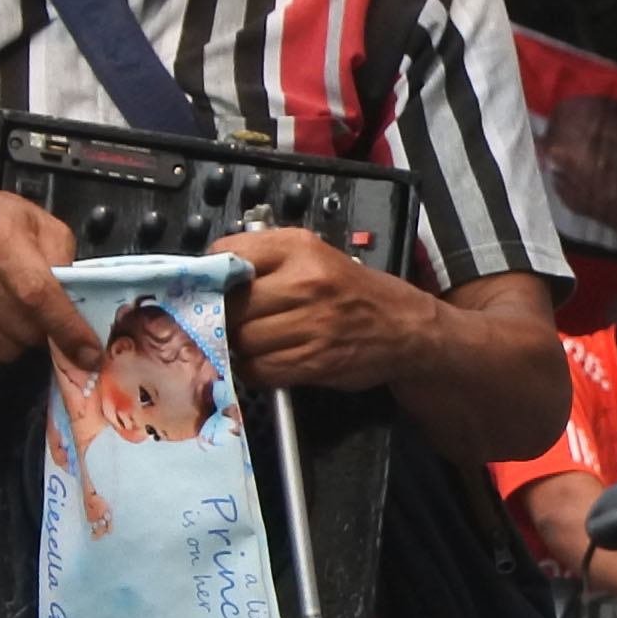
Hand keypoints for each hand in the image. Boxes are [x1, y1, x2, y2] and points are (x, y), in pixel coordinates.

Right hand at [0, 188, 95, 374]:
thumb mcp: (39, 224)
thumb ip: (65, 261)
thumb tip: (80, 312)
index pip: (38, 295)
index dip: (67, 329)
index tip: (89, 353)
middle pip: (23, 330)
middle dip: (41, 330)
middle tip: (35, 308)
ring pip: (2, 350)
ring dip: (16, 340)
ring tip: (8, 310)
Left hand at [221, 224, 435, 393]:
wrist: (406, 329)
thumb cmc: (354, 292)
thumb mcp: (314, 256)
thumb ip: (265, 259)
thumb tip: (210, 276)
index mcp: (300, 248)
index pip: (228, 255)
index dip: (214, 275)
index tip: (215, 287)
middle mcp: (305, 282)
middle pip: (231, 305)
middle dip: (225, 317)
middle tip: (232, 321)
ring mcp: (311, 324)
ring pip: (242, 341)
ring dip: (238, 346)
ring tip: (252, 341)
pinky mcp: (314, 361)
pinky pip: (259, 369)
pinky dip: (254, 369)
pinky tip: (266, 359)